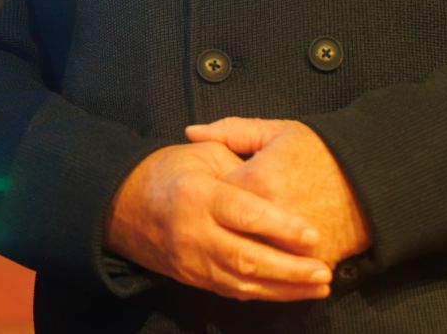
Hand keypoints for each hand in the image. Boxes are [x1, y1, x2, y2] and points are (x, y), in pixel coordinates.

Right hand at [104, 141, 333, 301]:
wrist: (122, 204)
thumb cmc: (170, 171)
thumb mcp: (203, 153)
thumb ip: (241, 165)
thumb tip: (279, 186)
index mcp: (197, 194)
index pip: (244, 214)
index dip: (281, 226)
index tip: (313, 235)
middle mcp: (193, 232)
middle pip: (246, 257)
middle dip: (290, 269)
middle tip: (325, 270)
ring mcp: (191, 260)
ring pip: (242, 283)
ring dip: (284, 288)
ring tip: (318, 286)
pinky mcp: (192, 278)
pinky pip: (232, 291)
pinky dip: (264, 294)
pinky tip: (291, 292)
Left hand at [184, 118, 370, 267]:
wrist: (373, 176)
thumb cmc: (324, 150)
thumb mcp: (276, 132)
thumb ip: (230, 131)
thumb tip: (191, 133)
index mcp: (256, 180)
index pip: (212, 198)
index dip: (210, 197)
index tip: (214, 195)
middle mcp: (270, 215)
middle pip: (228, 234)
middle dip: (221, 232)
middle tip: (223, 225)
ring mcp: (293, 243)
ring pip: (252, 259)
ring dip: (244, 254)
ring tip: (244, 244)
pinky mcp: (314, 260)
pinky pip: (282, 274)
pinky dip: (272, 272)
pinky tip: (266, 262)